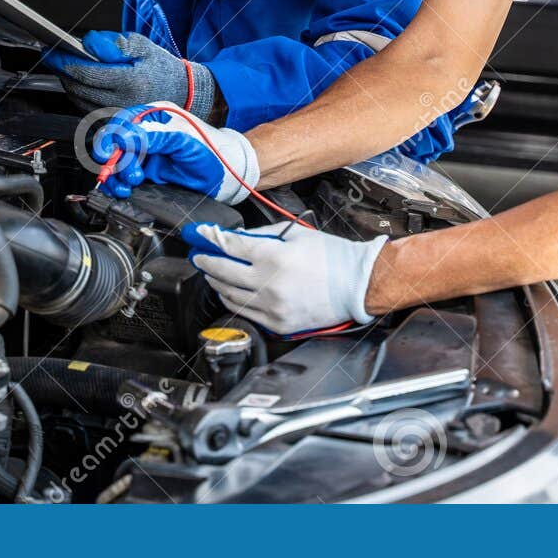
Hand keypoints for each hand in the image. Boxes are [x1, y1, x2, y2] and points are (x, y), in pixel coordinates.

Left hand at [47, 32, 215, 118]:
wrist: (181, 93)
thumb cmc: (161, 68)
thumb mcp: (142, 46)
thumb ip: (113, 43)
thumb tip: (88, 43)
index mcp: (130, 81)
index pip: (86, 73)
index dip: (64, 61)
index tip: (52, 51)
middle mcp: (121, 102)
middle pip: (77, 87)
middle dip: (61, 71)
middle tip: (53, 56)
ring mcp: (116, 115)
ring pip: (78, 99)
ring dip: (68, 82)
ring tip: (66, 66)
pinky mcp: (113, 122)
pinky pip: (85, 108)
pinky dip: (78, 93)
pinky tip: (79, 81)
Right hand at [91, 103, 257, 203]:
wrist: (227, 174)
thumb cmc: (211, 150)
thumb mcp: (182, 139)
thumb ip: (153, 135)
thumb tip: (124, 137)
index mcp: (153, 116)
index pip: (122, 123)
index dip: (112, 138)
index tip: (108, 153)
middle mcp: (146, 134)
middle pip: (115, 145)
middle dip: (117, 161)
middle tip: (132, 174)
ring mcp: (145, 154)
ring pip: (116, 164)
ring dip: (116, 176)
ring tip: (130, 184)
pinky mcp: (146, 173)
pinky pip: (123, 178)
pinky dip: (119, 185)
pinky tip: (126, 191)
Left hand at [184, 221, 388, 333]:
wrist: (357, 286)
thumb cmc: (332, 258)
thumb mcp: (297, 235)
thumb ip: (264, 235)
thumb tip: (239, 238)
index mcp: (273, 257)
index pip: (230, 246)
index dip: (211, 238)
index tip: (201, 235)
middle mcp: (268, 284)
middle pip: (223, 272)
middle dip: (206, 261)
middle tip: (200, 255)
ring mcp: (271, 307)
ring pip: (229, 295)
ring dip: (216, 282)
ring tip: (212, 273)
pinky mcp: (277, 323)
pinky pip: (244, 312)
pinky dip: (232, 300)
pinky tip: (229, 292)